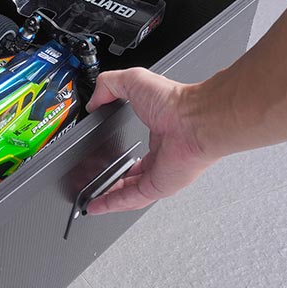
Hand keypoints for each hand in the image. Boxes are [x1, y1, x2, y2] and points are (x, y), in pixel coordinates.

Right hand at [84, 68, 216, 214]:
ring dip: (109, 198)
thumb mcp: (132, 81)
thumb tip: (93, 100)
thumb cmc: (176, 102)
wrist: (195, 120)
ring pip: (129, 192)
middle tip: (95, 186)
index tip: (103, 159)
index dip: (120, 157)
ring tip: (91, 201)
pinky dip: (112, 204)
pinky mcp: (158, 186)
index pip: (136, 150)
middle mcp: (161, 156)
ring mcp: (160, 173)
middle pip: (132, 176)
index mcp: (158, 132)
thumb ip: (109, 85)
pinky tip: (98, 206)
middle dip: (113, 183)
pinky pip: (131, 199)